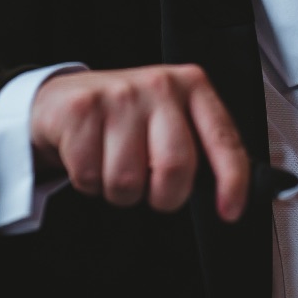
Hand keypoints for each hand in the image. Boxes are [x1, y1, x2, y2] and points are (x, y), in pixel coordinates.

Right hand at [29, 65, 249, 221]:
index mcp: (194, 87)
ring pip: (128, 180)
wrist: (65, 99)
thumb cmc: (129, 117)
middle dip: (166, 196)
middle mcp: (160, 86)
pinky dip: (89, 182)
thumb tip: (227, 192)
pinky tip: (92, 157)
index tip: (230, 211)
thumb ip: (201, 146)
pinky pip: (90, 176)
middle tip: (155, 191)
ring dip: (122, 192)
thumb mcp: (173, 119)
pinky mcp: (82, 109)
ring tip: (116, 166)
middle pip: (175, 166)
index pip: (224, 139)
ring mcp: (119, 95)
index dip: (232, 181)